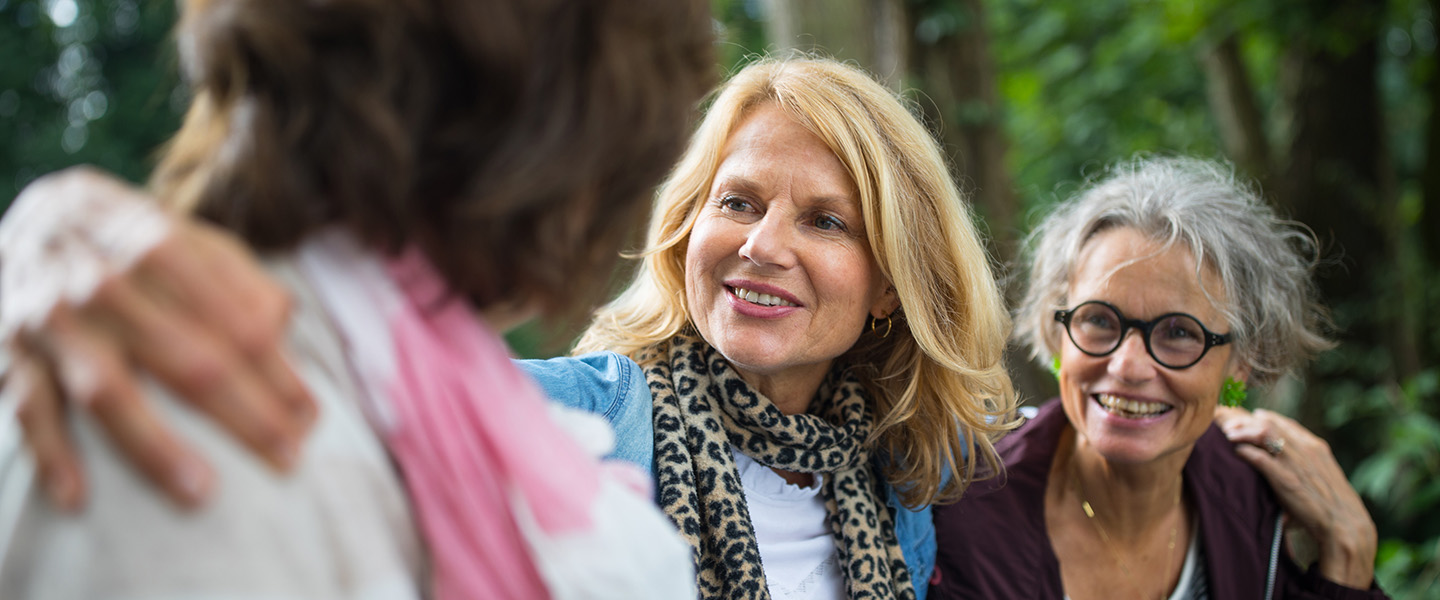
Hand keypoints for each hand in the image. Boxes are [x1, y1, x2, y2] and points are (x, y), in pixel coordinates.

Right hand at [0, 167, 314, 509]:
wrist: (21, 221)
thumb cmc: (125, 240)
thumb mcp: (184, 234)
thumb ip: (237, 275)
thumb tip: (284, 322)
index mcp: (155, 243)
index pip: (231, 319)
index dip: (276, 370)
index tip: (309, 415)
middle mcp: (102, 280)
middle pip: (186, 359)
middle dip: (244, 414)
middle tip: (287, 459)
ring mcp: (50, 318)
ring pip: (108, 388)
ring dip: (155, 444)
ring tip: (201, 492)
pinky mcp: (7, 351)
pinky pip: (27, 407)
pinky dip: (50, 451)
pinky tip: (78, 498)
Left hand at [1215, 406, 1377, 587]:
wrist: (1344, 525)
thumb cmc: (1329, 504)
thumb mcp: (1319, 475)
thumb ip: (1302, 463)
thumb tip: (1280, 460)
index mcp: (1314, 446)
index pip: (1281, 422)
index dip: (1259, 418)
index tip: (1244, 419)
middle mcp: (1305, 449)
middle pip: (1267, 422)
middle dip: (1243, 421)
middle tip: (1227, 426)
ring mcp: (1295, 462)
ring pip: (1263, 433)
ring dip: (1241, 432)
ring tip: (1227, 435)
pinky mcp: (1285, 479)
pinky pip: (1260, 458)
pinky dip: (1245, 452)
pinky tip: (1236, 452)